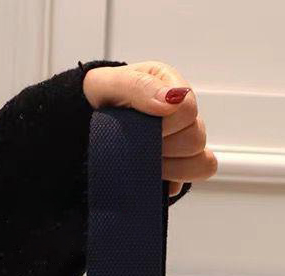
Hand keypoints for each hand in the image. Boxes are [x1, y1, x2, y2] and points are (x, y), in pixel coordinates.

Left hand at [83, 62, 216, 195]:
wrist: (82, 128)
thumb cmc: (98, 103)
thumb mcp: (108, 84)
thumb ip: (138, 86)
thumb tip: (171, 100)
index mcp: (171, 86)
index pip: (188, 109)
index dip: (165, 123)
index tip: (139, 125)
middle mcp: (183, 114)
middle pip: (196, 138)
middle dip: (163, 146)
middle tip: (138, 144)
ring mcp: (184, 142)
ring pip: (202, 162)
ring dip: (170, 167)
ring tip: (144, 160)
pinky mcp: (180, 168)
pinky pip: (192, 181)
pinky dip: (172, 182)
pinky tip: (152, 174)